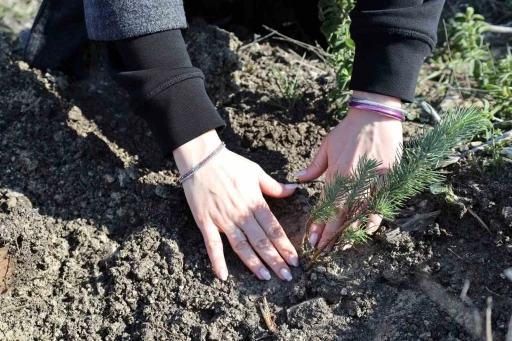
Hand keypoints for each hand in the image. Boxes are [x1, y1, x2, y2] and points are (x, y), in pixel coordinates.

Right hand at [173, 130, 298, 280]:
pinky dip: (217, 261)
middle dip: (276, 260)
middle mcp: (241, 214)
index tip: (295, 260)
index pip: (274, 229)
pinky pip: (212, 244)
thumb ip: (274, 186)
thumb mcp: (256, 172)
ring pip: (241, 246)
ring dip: (254, 263)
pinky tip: (223, 276)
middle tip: (287, 277)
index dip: (285, 246)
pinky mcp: (205, 222)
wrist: (201, 158)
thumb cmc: (230, 163)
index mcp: (255, 202)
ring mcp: (223, 219)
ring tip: (265, 277)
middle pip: (261, 241)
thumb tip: (294, 190)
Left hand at [297, 91, 402, 250]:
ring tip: (341, 247)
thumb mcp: (326, 145)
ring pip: (360, 214)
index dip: (318, 223)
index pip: (325, 205)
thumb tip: (298, 179)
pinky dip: (373, 219)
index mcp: (337, 173)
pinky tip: (366, 231)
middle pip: (340, 215)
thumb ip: (314, 167)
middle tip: (322, 250)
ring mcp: (372, 181)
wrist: (375, 115)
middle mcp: (353, 181)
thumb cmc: (348, 130)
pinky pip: (380, 204)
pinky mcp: (387, 179)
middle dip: (330, 235)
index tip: (312, 238)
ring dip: (350, 232)